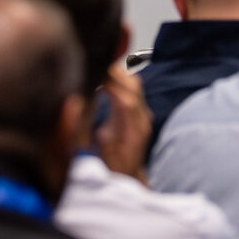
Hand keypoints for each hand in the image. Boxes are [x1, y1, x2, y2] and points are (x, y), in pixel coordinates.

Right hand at [93, 61, 152, 178]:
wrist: (128, 174)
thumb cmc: (116, 168)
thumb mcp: (107, 160)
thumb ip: (106, 145)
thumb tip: (102, 132)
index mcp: (135, 131)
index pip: (127, 101)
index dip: (112, 86)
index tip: (97, 76)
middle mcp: (142, 119)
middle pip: (134, 87)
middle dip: (115, 73)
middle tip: (95, 64)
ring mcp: (142, 114)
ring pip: (134, 85)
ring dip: (118, 74)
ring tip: (98, 67)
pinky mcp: (138, 111)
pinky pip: (131, 88)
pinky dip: (118, 79)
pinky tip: (104, 75)